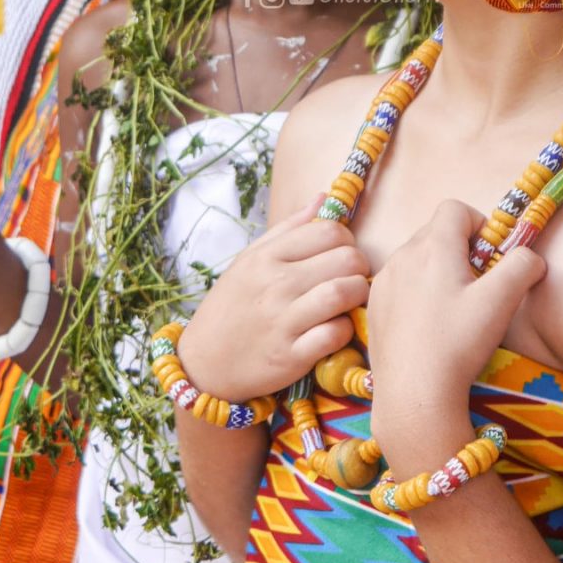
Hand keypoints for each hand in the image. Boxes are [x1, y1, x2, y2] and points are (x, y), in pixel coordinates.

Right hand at [177, 202, 369, 402]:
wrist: (202, 364)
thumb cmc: (231, 307)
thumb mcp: (249, 260)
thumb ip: (289, 229)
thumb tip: (324, 199)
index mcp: (266, 257)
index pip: (329, 230)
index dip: (346, 240)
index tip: (341, 254)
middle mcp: (275, 285)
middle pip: (345, 259)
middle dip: (359, 267)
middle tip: (352, 278)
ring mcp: (282, 321)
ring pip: (343, 293)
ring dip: (358, 295)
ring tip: (350, 301)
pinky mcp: (290, 357)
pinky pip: (335, 335)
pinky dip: (345, 330)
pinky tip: (336, 328)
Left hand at [366, 201, 544, 456]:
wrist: (413, 393)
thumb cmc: (458, 343)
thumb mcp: (502, 301)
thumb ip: (523, 266)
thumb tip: (531, 257)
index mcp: (434, 246)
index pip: (455, 209)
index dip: (478, 224)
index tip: (489, 257)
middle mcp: (402, 255)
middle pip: (435, 232)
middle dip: (459, 249)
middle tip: (476, 286)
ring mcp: (383, 281)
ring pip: (415, 258)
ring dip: (436, 270)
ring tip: (452, 308)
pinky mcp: (374, 307)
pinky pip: (398, 283)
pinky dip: (415, 292)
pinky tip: (427, 325)